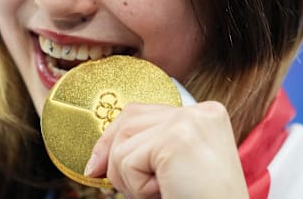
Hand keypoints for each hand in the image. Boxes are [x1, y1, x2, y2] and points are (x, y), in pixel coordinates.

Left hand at [83, 101, 248, 198]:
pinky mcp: (176, 139)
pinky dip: (138, 188)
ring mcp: (190, 121)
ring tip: (161, 192)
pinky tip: (166, 193)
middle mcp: (201, 112)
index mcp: (205, 115)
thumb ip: (148, 148)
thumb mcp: (174, 168)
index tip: (96, 167)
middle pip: (129, 119)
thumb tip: (97, 158)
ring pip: (123, 141)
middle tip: (127, 191)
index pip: (142, 111)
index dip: (114, 138)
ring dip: (130, 178)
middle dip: (115, 158)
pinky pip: (128, 161)